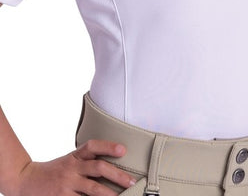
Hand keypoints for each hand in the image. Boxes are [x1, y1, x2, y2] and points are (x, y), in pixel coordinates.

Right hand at [14, 139, 137, 195]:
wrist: (26, 181)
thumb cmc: (54, 171)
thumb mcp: (70, 160)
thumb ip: (87, 160)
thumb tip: (112, 166)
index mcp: (75, 156)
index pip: (93, 146)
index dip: (108, 146)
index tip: (124, 150)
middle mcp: (72, 168)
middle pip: (98, 168)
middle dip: (117, 175)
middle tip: (132, 181)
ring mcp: (67, 184)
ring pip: (93, 189)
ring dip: (109, 194)